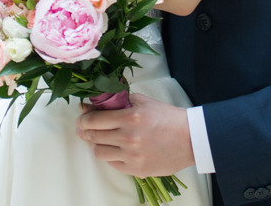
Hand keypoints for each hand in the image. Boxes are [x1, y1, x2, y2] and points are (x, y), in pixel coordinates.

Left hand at [75, 94, 194, 176]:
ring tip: (98, 140)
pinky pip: (113, 163)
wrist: (190, 139)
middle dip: (85, 131)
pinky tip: (115, 149)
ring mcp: (132, 156)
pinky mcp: (136, 169)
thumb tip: (96, 103)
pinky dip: (111, 156)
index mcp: (130, 117)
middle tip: (83, 129)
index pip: (95, 120)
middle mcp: (128, 138)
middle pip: (94, 136)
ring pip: (100, 152)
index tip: (81, 117)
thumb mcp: (144, 102)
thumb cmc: (168, 118)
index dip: (84, 118)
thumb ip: (120, 101)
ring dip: (96, 144)